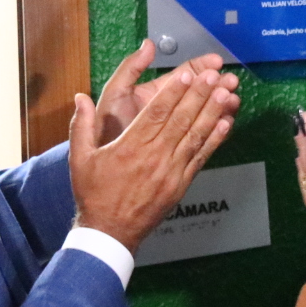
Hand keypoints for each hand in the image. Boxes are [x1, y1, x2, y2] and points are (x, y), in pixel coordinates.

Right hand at [70, 61, 240, 249]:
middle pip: (180, 120)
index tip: (187, 74)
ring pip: (195, 137)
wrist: (110, 232)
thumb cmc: (94, 194)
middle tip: (213, 76)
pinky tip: (225, 124)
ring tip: (225, 94)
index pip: (157, 113)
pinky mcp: (180, 185)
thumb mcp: (80, 159)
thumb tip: (79, 97)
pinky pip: (200, 158)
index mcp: (130, 147)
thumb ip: (81, 126)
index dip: (174, 91)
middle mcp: (154, 157)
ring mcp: (170, 172)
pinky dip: (214, 141)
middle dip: (199, 95)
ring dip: (211, 114)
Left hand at [95, 41, 224, 143]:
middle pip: (198, 94)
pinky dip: (217, 129)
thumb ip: (131, 69)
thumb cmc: (108, 130)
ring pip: (204, 114)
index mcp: (156, 94)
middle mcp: (169, 110)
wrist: (107, 173)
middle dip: (216, 85)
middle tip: (232, 81)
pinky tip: (227, 122)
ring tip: (233, 100)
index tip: (216, 62)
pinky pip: (204, 137)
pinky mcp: (182, 149)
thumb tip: (149, 44)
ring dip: (220, 105)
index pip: (183, 76)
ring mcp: (177, 130)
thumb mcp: (115, 94)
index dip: (201, 66)